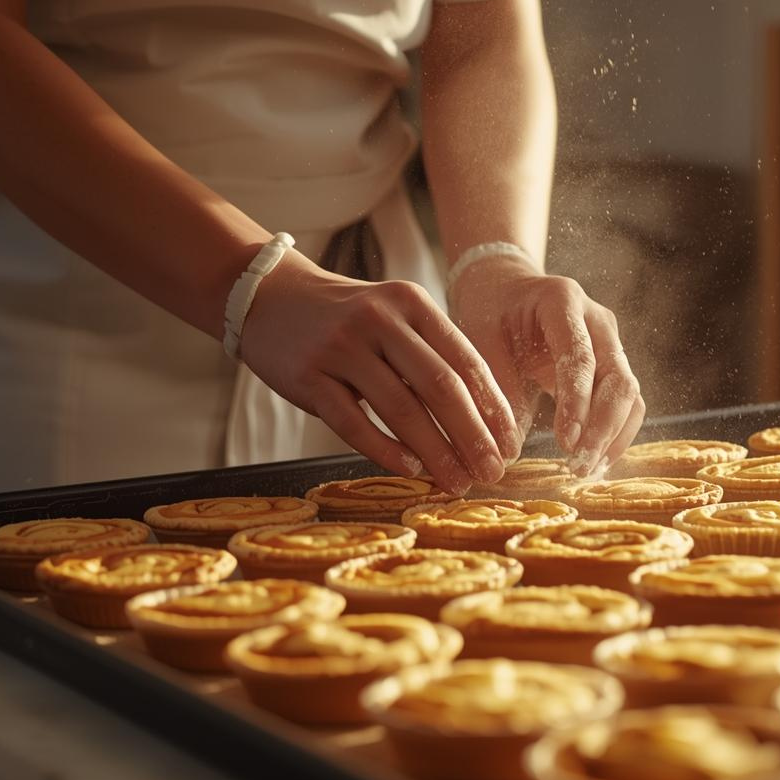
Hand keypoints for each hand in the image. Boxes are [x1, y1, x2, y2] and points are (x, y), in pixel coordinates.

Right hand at [240, 251, 517, 492]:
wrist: (269, 298)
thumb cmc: (347, 320)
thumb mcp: (395, 319)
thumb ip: (432, 356)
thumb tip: (483, 421)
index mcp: (412, 304)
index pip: (466, 361)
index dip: (493, 408)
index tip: (510, 446)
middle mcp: (380, 320)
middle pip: (440, 386)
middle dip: (472, 436)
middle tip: (492, 472)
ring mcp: (341, 346)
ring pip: (401, 408)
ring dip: (435, 452)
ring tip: (457, 481)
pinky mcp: (307, 375)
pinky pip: (353, 422)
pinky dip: (385, 449)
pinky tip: (410, 469)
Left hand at [448, 255, 645, 476]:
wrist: (504, 291)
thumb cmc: (489, 313)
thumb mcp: (480, 343)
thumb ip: (497, 391)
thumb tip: (510, 451)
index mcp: (562, 301)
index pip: (580, 356)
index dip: (577, 402)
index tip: (566, 442)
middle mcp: (597, 320)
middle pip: (618, 378)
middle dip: (603, 428)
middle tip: (579, 466)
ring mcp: (611, 343)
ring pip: (630, 396)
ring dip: (613, 437)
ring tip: (586, 471)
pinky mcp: (612, 367)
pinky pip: (626, 405)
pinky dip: (614, 436)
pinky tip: (594, 462)